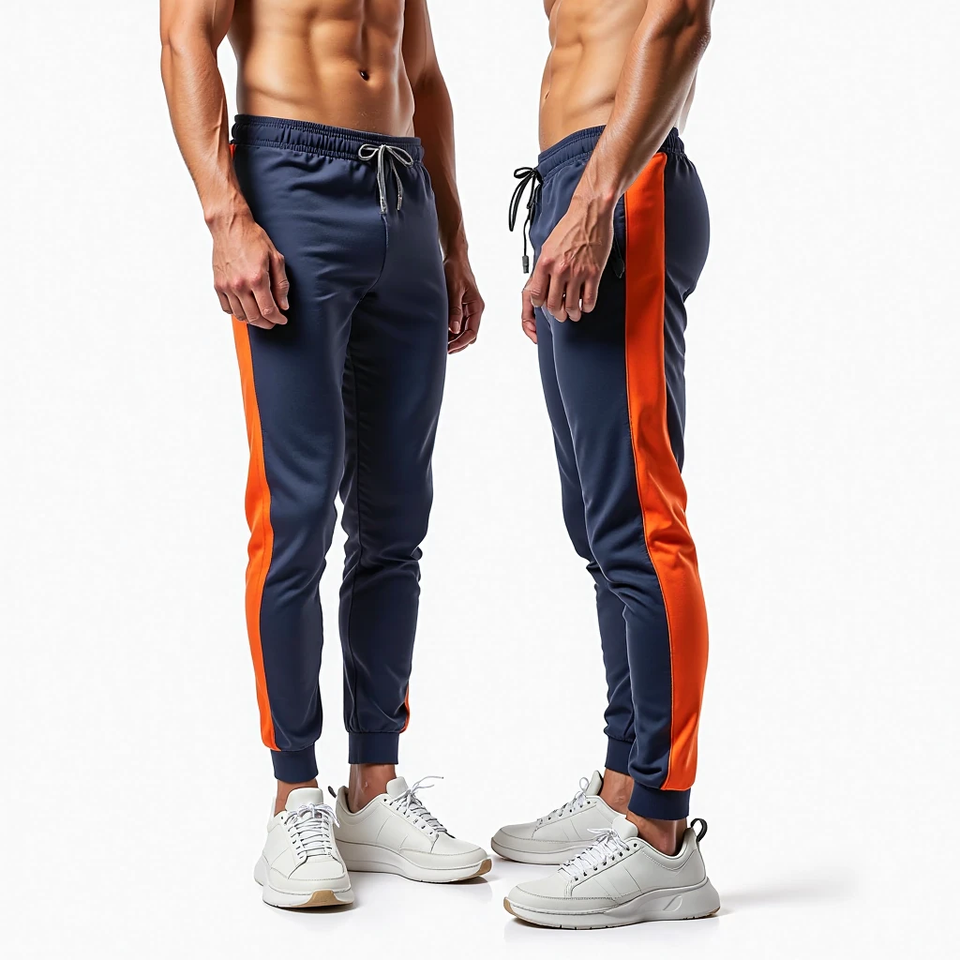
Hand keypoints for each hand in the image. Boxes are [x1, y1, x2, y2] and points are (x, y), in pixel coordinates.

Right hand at [211, 212, 289, 329]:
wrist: (230, 226)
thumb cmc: (252, 238)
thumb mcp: (275, 258)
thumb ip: (281, 284)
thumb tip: (283, 304)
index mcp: (257, 279)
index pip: (269, 310)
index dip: (277, 319)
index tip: (282, 319)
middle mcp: (240, 285)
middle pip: (255, 317)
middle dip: (267, 323)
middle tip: (273, 321)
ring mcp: (227, 286)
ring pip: (240, 315)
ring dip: (253, 320)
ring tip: (261, 315)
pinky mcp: (218, 285)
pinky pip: (227, 308)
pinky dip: (237, 312)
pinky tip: (245, 308)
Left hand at [444, 252, 483, 353]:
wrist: (455, 258)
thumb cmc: (456, 270)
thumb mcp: (454, 290)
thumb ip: (455, 310)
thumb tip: (454, 329)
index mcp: (477, 307)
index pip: (471, 332)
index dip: (461, 343)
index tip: (449, 348)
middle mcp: (474, 310)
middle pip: (469, 335)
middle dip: (458, 343)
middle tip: (444, 349)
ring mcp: (468, 309)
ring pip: (463, 330)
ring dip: (454, 338)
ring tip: (441, 342)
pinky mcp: (461, 306)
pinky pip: (458, 323)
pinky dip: (451, 329)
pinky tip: (442, 331)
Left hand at [521, 195, 613, 336]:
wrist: (590, 213)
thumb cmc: (570, 226)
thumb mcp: (548, 246)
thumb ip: (545, 266)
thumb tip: (543, 283)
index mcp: (545, 262)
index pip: (537, 295)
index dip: (540, 304)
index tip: (544, 306)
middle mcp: (560, 269)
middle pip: (553, 304)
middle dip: (557, 314)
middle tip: (561, 315)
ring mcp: (577, 272)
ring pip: (571, 305)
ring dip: (572, 314)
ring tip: (574, 314)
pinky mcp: (593, 273)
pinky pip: (589, 299)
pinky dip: (587, 307)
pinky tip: (586, 306)